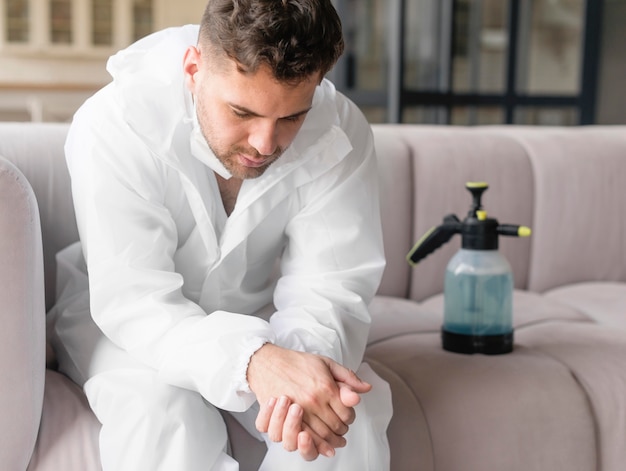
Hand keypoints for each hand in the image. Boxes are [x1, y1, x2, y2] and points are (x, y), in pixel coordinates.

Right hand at [247, 344, 370, 459]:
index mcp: (326, 387)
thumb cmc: (296, 362)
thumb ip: (347, 377)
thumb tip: (366, 389)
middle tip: (341, 430)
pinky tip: (315, 443)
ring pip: (320, 436)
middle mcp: (313, 401)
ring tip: (332, 440)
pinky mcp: (284, 419)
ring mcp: (298, 411)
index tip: (347, 416)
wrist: (267, 363)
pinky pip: (299, 439)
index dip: (350, 417)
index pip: (347, 414)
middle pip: (335, 427)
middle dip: (341, 431)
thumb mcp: (325, 363)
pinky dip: (310, 445)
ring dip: (329, 441)